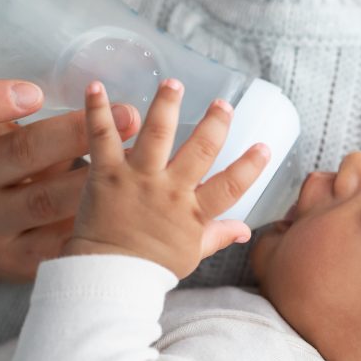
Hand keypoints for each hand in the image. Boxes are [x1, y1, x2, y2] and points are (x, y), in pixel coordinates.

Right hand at [0, 80, 139, 281]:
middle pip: (19, 153)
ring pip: (45, 201)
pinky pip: (62, 239)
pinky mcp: (18, 259)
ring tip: (138, 161)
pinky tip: (129, 208)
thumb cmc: (9, 174)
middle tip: (128, 116)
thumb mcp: (6, 143)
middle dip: (76, 133)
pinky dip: (97, 221)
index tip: (35, 92)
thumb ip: (43, 125)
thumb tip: (114, 109)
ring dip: (96, 180)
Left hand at [63, 79, 269, 278]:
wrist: (109, 277)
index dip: (249, 167)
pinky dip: (98, 111)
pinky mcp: (107, 174)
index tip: (264, 147)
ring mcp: (139, 180)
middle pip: (200, 152)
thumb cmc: (150, 269)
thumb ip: (217, 236)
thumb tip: (245, 230)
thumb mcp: (190, 254)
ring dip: (166, 105)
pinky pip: (103, 138)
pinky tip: (97, 86)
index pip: (230, 187)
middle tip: (223, 104)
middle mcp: (170, 191)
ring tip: (173, 83)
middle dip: (215, 125)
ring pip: (157, 135)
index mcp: (193, 213)